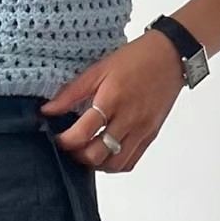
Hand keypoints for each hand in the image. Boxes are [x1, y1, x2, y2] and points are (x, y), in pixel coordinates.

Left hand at [39, 30, 185, 172]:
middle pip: (96, 154)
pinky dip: (114, 165)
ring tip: (88, 152)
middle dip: (78, 156)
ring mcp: (141, 130)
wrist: (172, 55)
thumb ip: (72, 92)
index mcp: (112, 99)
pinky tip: (106, 154)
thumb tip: (47, 110)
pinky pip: (130, 162)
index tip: (58, 138)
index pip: (83, 133)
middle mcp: (128, 118)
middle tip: (72, 147)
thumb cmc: (135, 59)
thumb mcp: (99, 69)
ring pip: (113, 164)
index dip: (65, 141)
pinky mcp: (150, 136)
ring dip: (96, 164)